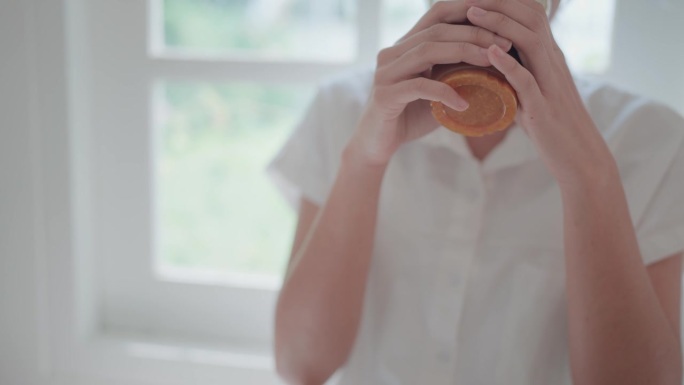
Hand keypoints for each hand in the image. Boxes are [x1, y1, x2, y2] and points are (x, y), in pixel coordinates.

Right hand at [347, 0, 512, 166]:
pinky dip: (445, 92)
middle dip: (474, 33)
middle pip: (437, 30)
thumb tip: (498, 62)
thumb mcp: (438, 88)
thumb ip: (457, 72)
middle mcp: (392, 52)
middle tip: (505, 45)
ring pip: (427, 51)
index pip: (437, 14)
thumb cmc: (411, 116)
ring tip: (491, 63)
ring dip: (464, 53)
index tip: (501, 20)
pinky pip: (419, 86)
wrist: (377, 144)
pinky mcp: (384, 96)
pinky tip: (464, 104)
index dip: (468, 10)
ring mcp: (385, 73)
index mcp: (405, 45)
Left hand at [464, 0, 615, 185]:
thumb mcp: (531, 91)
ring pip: (531, 40)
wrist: (578, 156)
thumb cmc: (549, 125)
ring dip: (500, 24)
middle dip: (499, 3)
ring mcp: (550, 83)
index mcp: (549, 57)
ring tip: (472, 14)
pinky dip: (508, 64)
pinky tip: (489, 53)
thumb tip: (486, 62)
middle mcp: (553, 62)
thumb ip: (514, 74)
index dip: (503, 2)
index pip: (530, 15)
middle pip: (531, 17)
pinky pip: (528, 79)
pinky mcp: (544, 107)